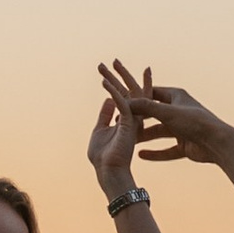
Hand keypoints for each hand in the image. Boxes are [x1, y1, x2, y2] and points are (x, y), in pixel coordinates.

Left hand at [90, 62, 140, 196]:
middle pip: (130, 91)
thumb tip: (108, 100)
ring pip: (129, 93)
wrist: (108, 171)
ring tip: (109, 62)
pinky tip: (104, 82)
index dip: (122, 83)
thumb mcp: (100, 131)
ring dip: (117, 77)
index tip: (114, 69)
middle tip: (111, 60)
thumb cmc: (103, 156)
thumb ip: (105, 115)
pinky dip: (112, 91)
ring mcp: (133, 120)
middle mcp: (133, 118)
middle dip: (121, 75)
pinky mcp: (129, 123)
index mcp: (128, 120)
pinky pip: (121, 102)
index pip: (128, 97)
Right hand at [118, 67, 233, 165]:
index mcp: (176, 97)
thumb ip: (145, 107)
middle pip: (153, 115)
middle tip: (120, 125)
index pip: (152, 93)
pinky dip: (155, 153)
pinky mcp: (184, 146)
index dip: (137, 97)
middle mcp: (178, 111)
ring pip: (158, 133)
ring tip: (127, 142)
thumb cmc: (195, 121)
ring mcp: (182, 129)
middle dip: (138, 120)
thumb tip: (124, 102)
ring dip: (145, 137)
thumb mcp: (166, 112)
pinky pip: (166, 150)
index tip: (121, 102)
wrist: (217, 142)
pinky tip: (141, 155)